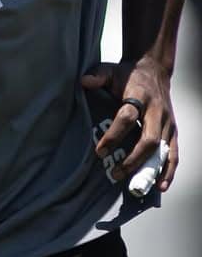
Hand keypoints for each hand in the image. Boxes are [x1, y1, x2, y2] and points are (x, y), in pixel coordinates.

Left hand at [82, 56, 176, 192]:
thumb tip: (84, 81)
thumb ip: (97, 76)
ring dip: (151, 169)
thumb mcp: (110, 70)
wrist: (154, 70)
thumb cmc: (127, 74)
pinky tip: (160, 186)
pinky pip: (173, 153)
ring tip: (137, 186)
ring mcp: (168, 122)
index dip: (114, 135)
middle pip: (149, 139)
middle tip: (116, 173)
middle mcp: (157, 111)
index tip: (100, 151)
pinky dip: (169, 170)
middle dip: (133, 158)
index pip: (127, 118)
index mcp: (140, 96)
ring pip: (163, 150)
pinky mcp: (173, 131)